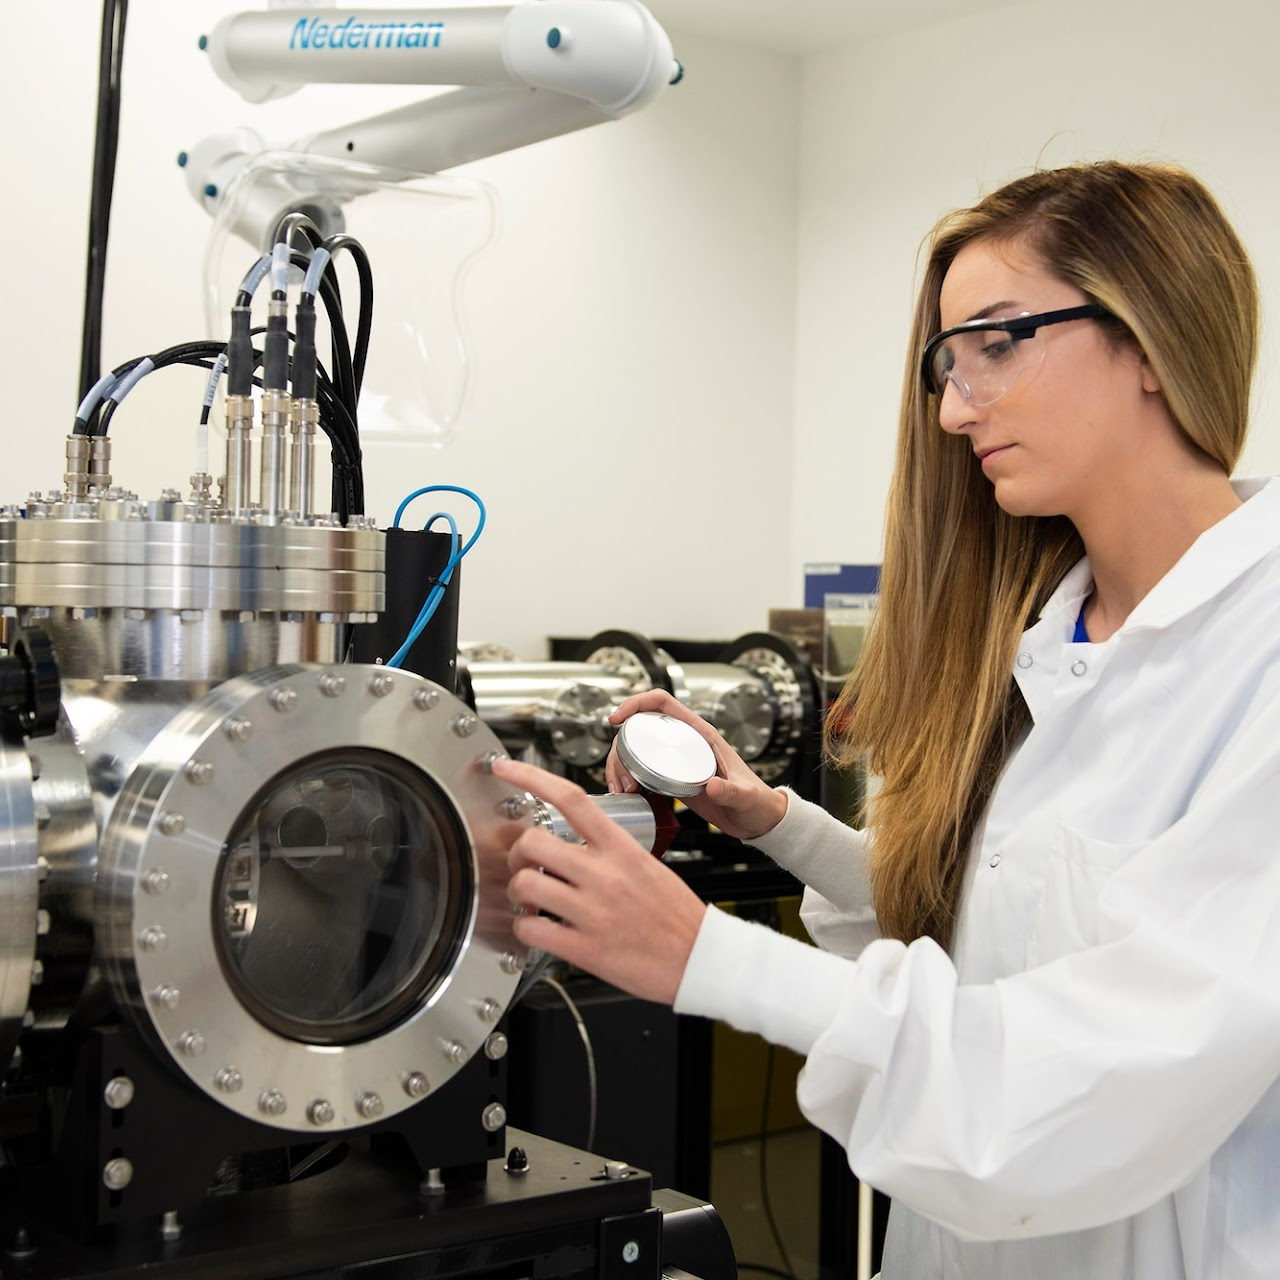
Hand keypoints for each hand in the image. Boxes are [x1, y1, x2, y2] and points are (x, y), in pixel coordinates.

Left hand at [494, 757, 705, 1004]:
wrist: (702, 957)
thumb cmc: (676, 915)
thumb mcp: (646, 865)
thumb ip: (608, 852)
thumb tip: (570, 845)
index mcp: (621, 848)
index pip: (570, 798)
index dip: (530, 777)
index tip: (504, 767)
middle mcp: (604, 874)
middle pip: (533, 842)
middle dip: (517, 853)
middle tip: (525, 865)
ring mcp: (593, 911)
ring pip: (524, 885)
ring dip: (517, 893)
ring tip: (531, 901)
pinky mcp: (584, 948)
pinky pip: (530, 930)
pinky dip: (524, 929)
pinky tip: (538, 929)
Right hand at [605, 690, 786, 840]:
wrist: (758, 821)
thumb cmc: (756, 803)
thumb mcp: (746, 797)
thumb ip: (731, 792)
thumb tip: (712, 786)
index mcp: (702, 734)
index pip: (663, 703)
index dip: (636, 703)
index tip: (617, 718)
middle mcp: (686, 742)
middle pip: (640, 728)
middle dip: (621, 748)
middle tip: (622, 777)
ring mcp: (677, 760)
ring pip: (635, 749)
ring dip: (620, 766)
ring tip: (622, 789)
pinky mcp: (672, 779)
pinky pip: (641, 770)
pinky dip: (627, 779)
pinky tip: (626, 794)